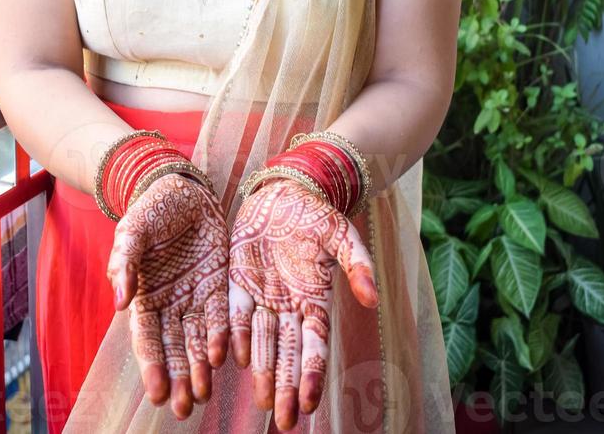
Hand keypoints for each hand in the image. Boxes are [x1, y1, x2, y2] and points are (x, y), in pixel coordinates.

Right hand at [107, 173, 228, 418]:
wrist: (182, 187)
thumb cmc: (151, 211)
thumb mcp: (133, 231)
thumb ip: (125, 263)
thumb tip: (120, 302)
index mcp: (145, 296)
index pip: (148, 338)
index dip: (152, 365)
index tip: (157, 391)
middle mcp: (171, 303)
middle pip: (174, 347)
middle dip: (178, 377)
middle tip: (183, 408)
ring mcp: (196, 294)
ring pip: (198, 338)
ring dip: (200, 366)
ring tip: (203, 392)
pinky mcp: (219, 282)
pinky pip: (221, 314)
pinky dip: (222, 335)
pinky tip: (225, 356)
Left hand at [229, 179, 377, 430]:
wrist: (284, 191)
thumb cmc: (316, 214)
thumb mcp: (341, 234)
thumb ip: (357, 265)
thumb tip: (374, 299)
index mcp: (315, 300)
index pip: (315, 345)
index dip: (312, 374)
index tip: (309, 403)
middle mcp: (288, 306)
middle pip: (289, 353)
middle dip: (287, 387)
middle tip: (284, 421)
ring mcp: (262, 296)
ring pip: (262, 340)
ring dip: (262, 371)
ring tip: (263, 402)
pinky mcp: (238, 281)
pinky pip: (235, 312)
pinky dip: (232, 335)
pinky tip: (229, 358)